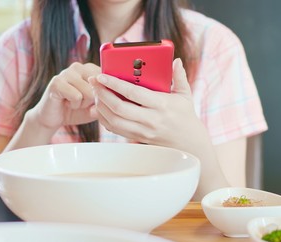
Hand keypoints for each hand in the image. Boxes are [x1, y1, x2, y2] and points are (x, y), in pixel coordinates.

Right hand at [29, 62, 100, 129]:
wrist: (53, 119)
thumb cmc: (76, 111)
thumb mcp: (96, 107)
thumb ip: (106, 101)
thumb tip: (112, 97)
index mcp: (89, 69)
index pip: (107, 78)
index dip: (105, 94)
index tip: (96, 101)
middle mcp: (78, 67)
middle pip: (99, 85)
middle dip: (93, 100)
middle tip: (82, 102)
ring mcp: (66, 73)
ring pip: (89, 91)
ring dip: (83, 104)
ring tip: (73, 103)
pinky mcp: (56, 82)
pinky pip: (77, 96)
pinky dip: (74, 105)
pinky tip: (66, 103)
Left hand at [90, 58, 204, 147]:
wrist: (187, 142)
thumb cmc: (185, 115)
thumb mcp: (185, 95)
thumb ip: (179, 77)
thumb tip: (176, 61)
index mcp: (161, 105)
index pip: (133, 93)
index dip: (115, 84)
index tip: (102, 75)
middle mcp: (150, 120)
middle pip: (119, 107)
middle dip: (102, 93)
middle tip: (93, 81)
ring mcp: (142, 131)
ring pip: (113, 120)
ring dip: (100, 105)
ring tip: (95, 92)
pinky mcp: (136, 138)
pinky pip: (115, 129)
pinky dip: (103, 118)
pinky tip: (99, 107)